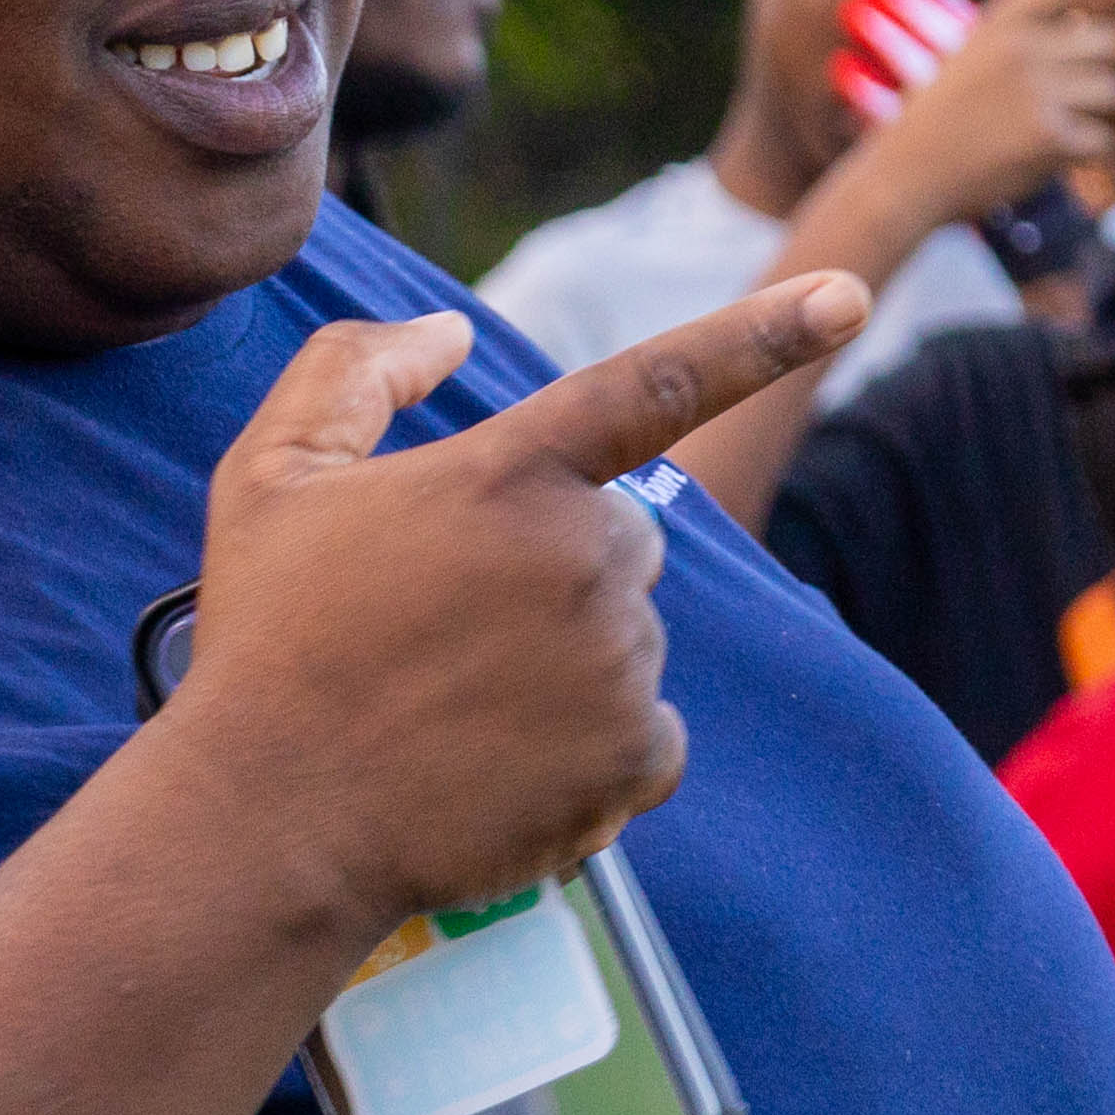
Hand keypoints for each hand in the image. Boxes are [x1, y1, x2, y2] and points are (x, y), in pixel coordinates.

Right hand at [164, 279, 867, 935]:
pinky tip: (503, 766)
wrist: (271, 819)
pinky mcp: (633, 753)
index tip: (848, 295)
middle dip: (550, 574)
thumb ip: (355, 372)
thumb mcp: (270, 478)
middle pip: (618, 542)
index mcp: (510, 473)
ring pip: (628, 641)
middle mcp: (584, 554)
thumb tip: (449, 332)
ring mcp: (618, 659)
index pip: (655, 383)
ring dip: (563, 667)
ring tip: (451, 710)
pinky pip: (651, 736)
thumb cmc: (266, 641)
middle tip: (440, 634)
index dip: (760, 335)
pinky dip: (593, 752)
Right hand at [839, 0, 1114, 227]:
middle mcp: (1020, 48)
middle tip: (1079, 98)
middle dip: (1108, 71)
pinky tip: (1049, 156)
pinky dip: (1087, 152)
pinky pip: (1104, 138)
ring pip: (1114, 93)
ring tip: (1054, 128)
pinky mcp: (1050, 138)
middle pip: (1112, 44)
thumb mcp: (976, 57)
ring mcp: (1036, 92)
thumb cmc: (946, 120)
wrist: (904, 179)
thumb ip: (1034, 36)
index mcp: (1000, 21)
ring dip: (1098, 115)